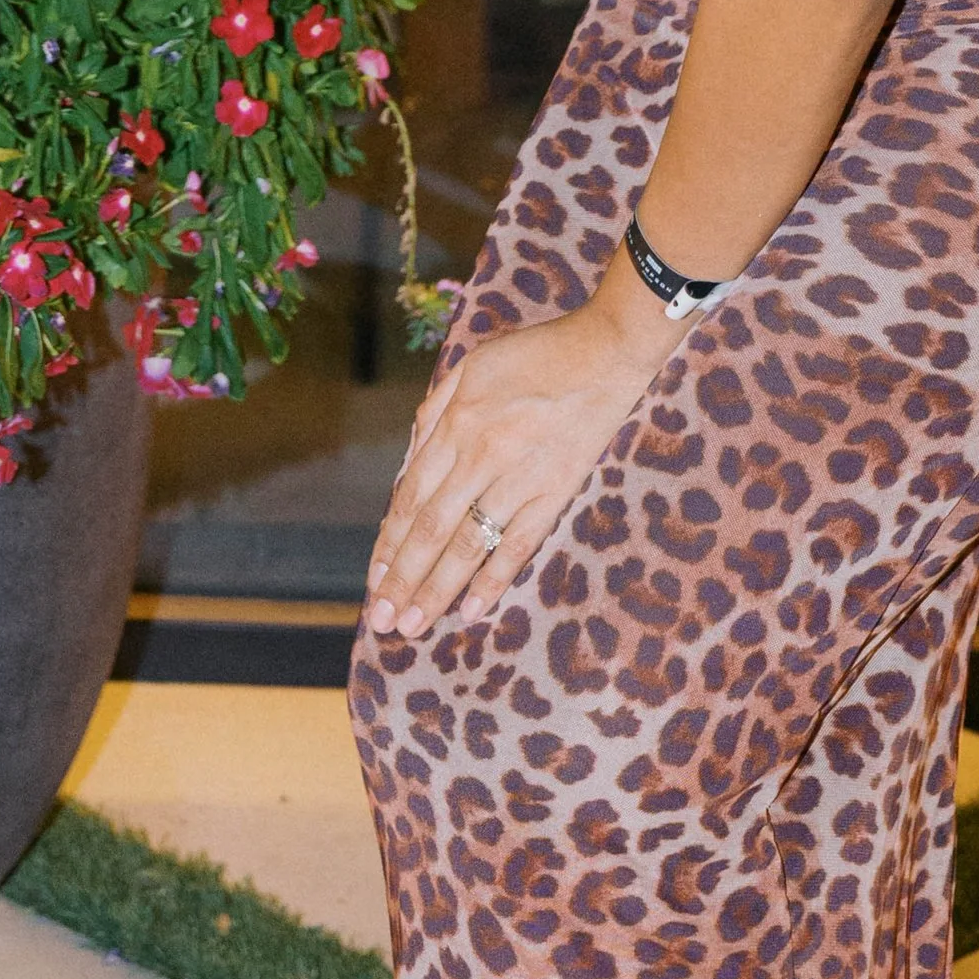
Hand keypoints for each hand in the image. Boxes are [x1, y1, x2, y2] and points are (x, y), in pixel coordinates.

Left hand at [364, 296, 678, 637]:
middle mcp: (480, 454)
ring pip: (467, 544)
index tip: (373, 579)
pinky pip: (517, 544)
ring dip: (436, 589)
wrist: (604, 353)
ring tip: (412, 626)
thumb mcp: (472, 365)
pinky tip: (473, 610)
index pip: (411, 496)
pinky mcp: (554, 493)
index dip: (390, 542)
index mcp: (456, 422)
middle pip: (431, 528)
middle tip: (380, 620)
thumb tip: (410, 457)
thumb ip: (436, 409)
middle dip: (402, 578)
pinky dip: (494, 579)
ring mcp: (519, 478)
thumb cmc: (535, 354)